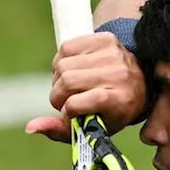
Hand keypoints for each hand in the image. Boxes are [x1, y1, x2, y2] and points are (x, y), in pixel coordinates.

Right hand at [25, 32, 147, 142]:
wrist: (139, 82)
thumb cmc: (111, 111)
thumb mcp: (91, 128)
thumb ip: (60, 131)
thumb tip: (30, 127)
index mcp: (119, 100)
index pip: (80, 102)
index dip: (69, 110)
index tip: (70, 114)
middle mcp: (118, 74)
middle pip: (68, 81)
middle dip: (58, 95)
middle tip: (64, 101)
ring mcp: (112, 54)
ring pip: (63, 65)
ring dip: (58, 78)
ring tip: (69, 86)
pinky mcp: (105, 38)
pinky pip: (66, 48)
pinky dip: (62, 61)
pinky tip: (73, 70)